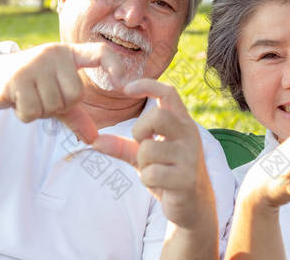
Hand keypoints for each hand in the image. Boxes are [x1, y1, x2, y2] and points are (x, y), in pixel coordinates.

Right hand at [0, 42, 122, 142]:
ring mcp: (34, 64)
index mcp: (68, 53)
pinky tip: (16, 100)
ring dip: (39, 111)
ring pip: (52, 106)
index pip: (100, 52)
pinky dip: (25, 114)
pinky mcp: (16, 78)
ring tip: (27, 96)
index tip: (123, 84)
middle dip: (58, 106)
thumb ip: (76, 114)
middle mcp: (54, 53)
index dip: (115, 65)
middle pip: (74, 96)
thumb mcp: (54, 94)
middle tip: (41, 96)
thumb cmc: (30, 85)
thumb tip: (94, 139)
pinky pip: (32, 112)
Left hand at [93, 79, 215, 229]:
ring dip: (142, 163)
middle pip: (158, 116)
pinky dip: (147, 180)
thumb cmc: (169, 172)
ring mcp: (189, 156)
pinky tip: (160, 184)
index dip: (147, 85)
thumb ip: (123, 146)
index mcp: (182, 123)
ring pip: (148, 150)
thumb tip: (95, 141)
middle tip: (142, 144)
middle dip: (140, 130)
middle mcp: (189, 135)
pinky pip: (151, 174)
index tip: (126, 88)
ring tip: (154, 170)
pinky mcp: (186, 179)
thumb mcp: (146, 156)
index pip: (168, 93)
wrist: (194, 205)